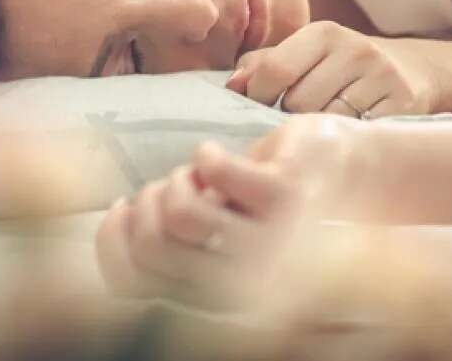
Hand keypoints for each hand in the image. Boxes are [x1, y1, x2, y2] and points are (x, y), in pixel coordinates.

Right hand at [94, 155, 284, 306]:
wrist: (339, 166)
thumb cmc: (263, 198)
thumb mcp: (208, 223)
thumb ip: (167, 237)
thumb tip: (118, 217)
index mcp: (216, 298)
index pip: (134, 287)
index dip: (112, 242)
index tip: (122, 208)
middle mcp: (244, 285)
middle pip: (151, 246)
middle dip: (147, 203)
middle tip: (174, 186)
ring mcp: (269, 243)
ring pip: (181, 214)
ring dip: (179, 180)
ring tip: (201, 176)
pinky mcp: (285, 198)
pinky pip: (214, 172)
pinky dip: (207, 154)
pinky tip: (220, 157)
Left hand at [226, 21, 451, 116]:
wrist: (415, 70)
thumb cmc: (343, 66)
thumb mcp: (307, 54)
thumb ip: (263, 65)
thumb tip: (233, 85)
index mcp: (324, 32)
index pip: (275, 69)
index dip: (257, 96)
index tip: (257, 108)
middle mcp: (355, 49)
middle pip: (299, 103)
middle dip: (290, 118)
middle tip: (295, 122)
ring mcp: (382, 77)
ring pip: (327, 122)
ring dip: (317, 133)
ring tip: (319, 130)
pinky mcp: (403, 104)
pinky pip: (357, 134)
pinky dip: (345, 140)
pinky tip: (345, 136)